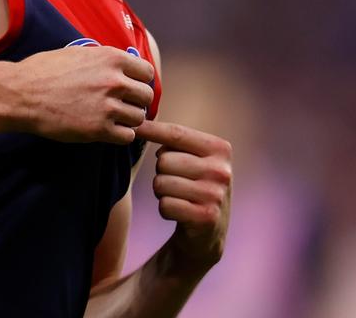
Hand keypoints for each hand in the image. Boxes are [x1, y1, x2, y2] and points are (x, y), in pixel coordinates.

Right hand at [12, 45, 154, 143]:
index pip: (147, 72)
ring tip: (112, 118)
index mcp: (111, 58)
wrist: (22, 94)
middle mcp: (114, 81)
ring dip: (128, 119)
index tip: (132, 87)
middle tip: (123, 105)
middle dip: (136, 101)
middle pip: (146, 96)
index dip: (140, 81)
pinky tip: (107, 130)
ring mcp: (108, 106)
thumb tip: (122, 67)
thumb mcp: (78, 53)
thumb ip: (104, 60)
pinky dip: (120, 135)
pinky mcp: (99, 129)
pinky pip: (127, 136)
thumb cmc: (44, 71)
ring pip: (138, 118)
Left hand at [134, 120, 231, 271]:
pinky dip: (165, 209)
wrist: (208, 234)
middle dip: (161, 172)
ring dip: (162, 192)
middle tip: (175, 182)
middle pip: (164, 160)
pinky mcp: (205, 217)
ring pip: (161, 183)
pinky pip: (165, 205)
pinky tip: (179, 213)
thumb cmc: (194, 187)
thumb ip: (175, 141)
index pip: (177, 133)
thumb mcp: (195, 160)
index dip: (151, 129)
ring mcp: (215, 194)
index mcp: (220, 149)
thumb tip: (141, 120)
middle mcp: (221, 170)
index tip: (133, 125)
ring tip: (178, 197)